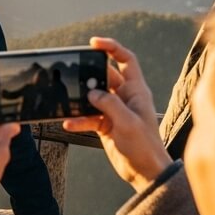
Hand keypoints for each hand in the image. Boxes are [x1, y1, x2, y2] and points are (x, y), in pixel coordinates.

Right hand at [62, 37, 172, 191]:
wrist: (145, 172)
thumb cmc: (145, 146)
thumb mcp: (128, 122)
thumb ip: (110, 104)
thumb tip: (92, 93)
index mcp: (136, 91)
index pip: (126, 60)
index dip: (112, 48)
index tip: (94, 43)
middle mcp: (125, 97)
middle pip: (104, 77)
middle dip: (90, 76)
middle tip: (75, 76)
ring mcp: (114, 111)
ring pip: (93, 97)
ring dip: (81, 99)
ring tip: (69, 100)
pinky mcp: (105, 124)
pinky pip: (88, 117)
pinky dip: (78, 119)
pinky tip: (69, 123)